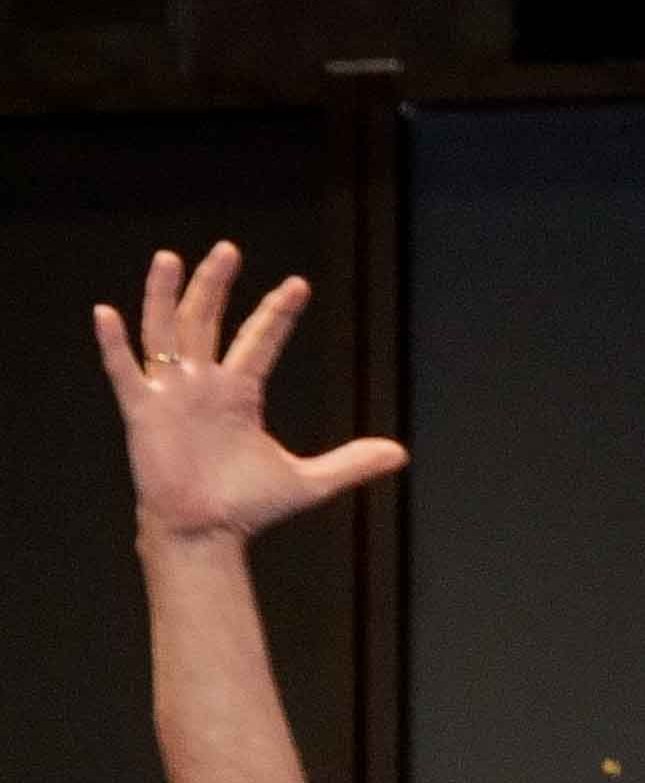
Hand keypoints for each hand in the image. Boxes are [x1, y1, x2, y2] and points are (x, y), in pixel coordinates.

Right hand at [88, 247, 399, 545]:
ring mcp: (171, 394)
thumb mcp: (307, 481)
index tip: (299, 285)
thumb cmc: (245, 506)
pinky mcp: (144, 413)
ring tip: (170, 258)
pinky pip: (125, 372)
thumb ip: (351, 464)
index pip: (260, 341)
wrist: (206, 534)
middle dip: (217, 286)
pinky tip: (106, 313)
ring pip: (165, 332)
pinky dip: (114, 345)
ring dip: (166, 296)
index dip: (277, 313)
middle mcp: (202, 384)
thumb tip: (401, 454)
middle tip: (229, 249)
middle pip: (207, 322)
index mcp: (239, 393)